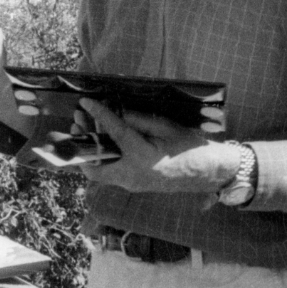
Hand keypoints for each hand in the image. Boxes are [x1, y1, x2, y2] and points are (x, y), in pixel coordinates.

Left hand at [77, 100, 238, 200]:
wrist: (208, 172)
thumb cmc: (190, 147)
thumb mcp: (166, 127)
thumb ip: (139, 121)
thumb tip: (119, 114)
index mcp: (141, 158)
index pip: (114, 133)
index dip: (99, 115)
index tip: (85, 102)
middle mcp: (132, 175)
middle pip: (95, 165)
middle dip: (83, 142)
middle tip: (78, 119)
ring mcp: (132, 184)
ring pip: (100, 171)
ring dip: (91, 150)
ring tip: (84, 127)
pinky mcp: (134, 185)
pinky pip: (111, 172)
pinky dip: (102, 157)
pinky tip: (100, 140)